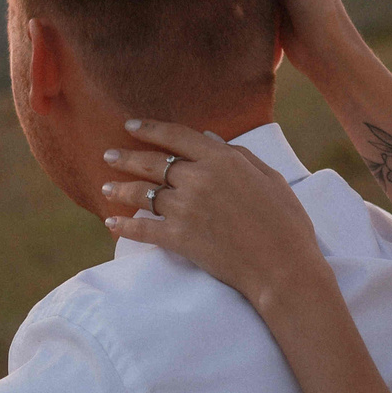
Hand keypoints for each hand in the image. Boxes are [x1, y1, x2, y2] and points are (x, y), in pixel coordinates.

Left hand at [99, 119, 332, 314]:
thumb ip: (239, 155)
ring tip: (106, 186)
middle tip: (108, 155)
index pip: (176, 136)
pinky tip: (112, 222)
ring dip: (120, 188)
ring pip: (143, 193)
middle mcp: (198, 179)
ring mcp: (185, 209)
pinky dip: (125, 225)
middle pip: (152, 162)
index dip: (150, 129)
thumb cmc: (285, 222)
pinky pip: (143, 228)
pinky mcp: (179, 238)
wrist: (282, 267)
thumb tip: (210, 139)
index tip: (131, 126)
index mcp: (222, 160)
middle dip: (126, 157)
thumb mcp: (269, 177)